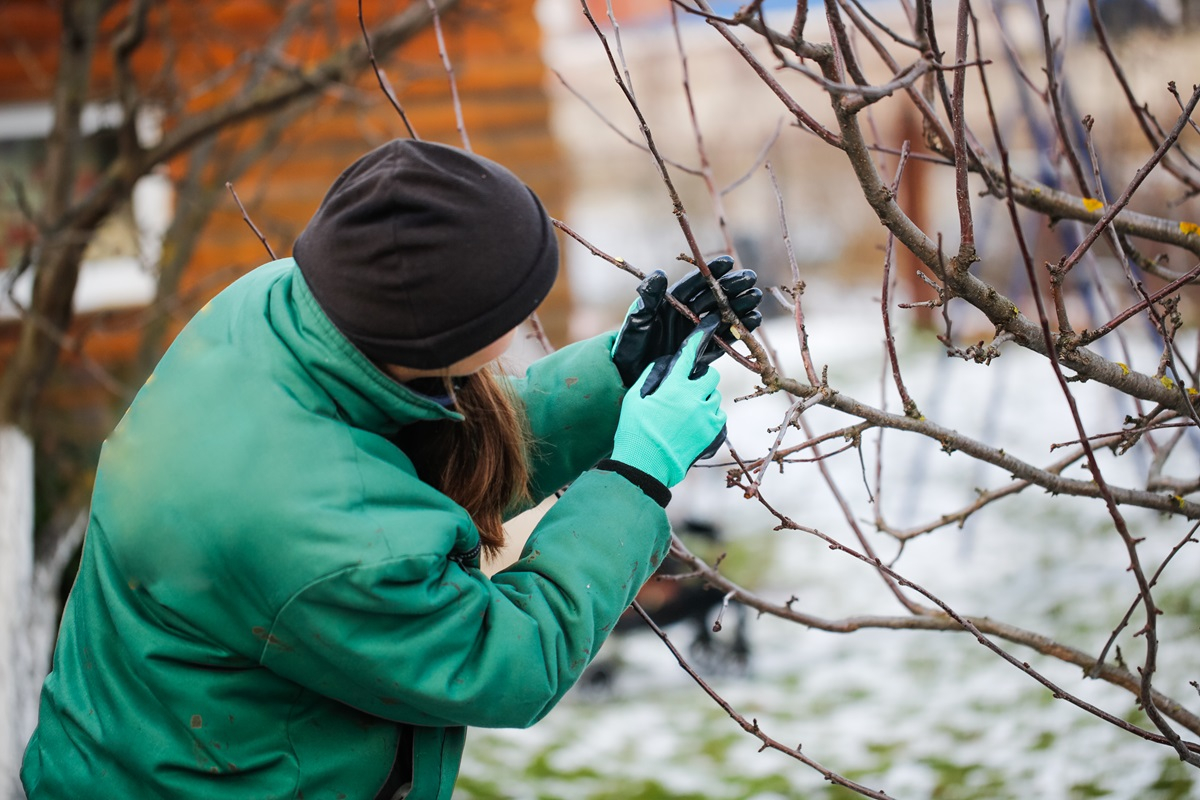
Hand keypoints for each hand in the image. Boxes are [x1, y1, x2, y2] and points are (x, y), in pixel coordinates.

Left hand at [610, 256, 762, 386]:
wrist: (630, 377)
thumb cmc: (630, 346)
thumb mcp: (637, 320)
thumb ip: (649, 298)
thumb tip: (660, 274)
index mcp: (671, 302)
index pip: (695, 283)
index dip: (711, 272)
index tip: (728, 262)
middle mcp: (687, 315)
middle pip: (714, 297)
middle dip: (732, 287)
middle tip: (750, 279)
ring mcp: (696, 333)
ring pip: (723, 315)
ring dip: (740, 306)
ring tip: (755, 298)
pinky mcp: (703, 351)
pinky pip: (725, 338)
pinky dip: (740, 329)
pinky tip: (753, 320)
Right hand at [610, 314, 726, 488]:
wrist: (646, 465)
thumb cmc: (635, 431)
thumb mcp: (634, 399)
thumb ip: (651, 377)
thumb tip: (664, 364)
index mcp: (674, 386)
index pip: (690, 354)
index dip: (700, 337)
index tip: (710, 325)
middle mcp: (695, 397)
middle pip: (710, 375)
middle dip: (701, 378)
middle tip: (687, 390)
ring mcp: (706, 416)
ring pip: (714, 397)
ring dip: (704, 400)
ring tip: (686, 413)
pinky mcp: (713, 433)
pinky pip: (718, 416)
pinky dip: (709, 417)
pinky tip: (694, 425)